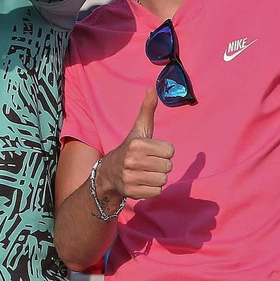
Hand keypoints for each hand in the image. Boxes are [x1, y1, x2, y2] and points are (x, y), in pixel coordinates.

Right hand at [95, 85, 175, 203]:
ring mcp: (130, 177)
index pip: (170, 151)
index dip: (163, 151)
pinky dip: (152, 189)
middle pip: (169, 166)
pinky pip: (157, 192)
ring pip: (164, 180)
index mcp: (136, 144)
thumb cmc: (130, 149)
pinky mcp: (132, 192)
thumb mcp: (138, 130)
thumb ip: (147, 110)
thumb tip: (152, 88)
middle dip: (161, 166)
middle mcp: (132, 160)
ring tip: (144, 173)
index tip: (151, 151)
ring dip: (157, 178)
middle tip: (148, 164)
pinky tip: (141, 183)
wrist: (108, 174)